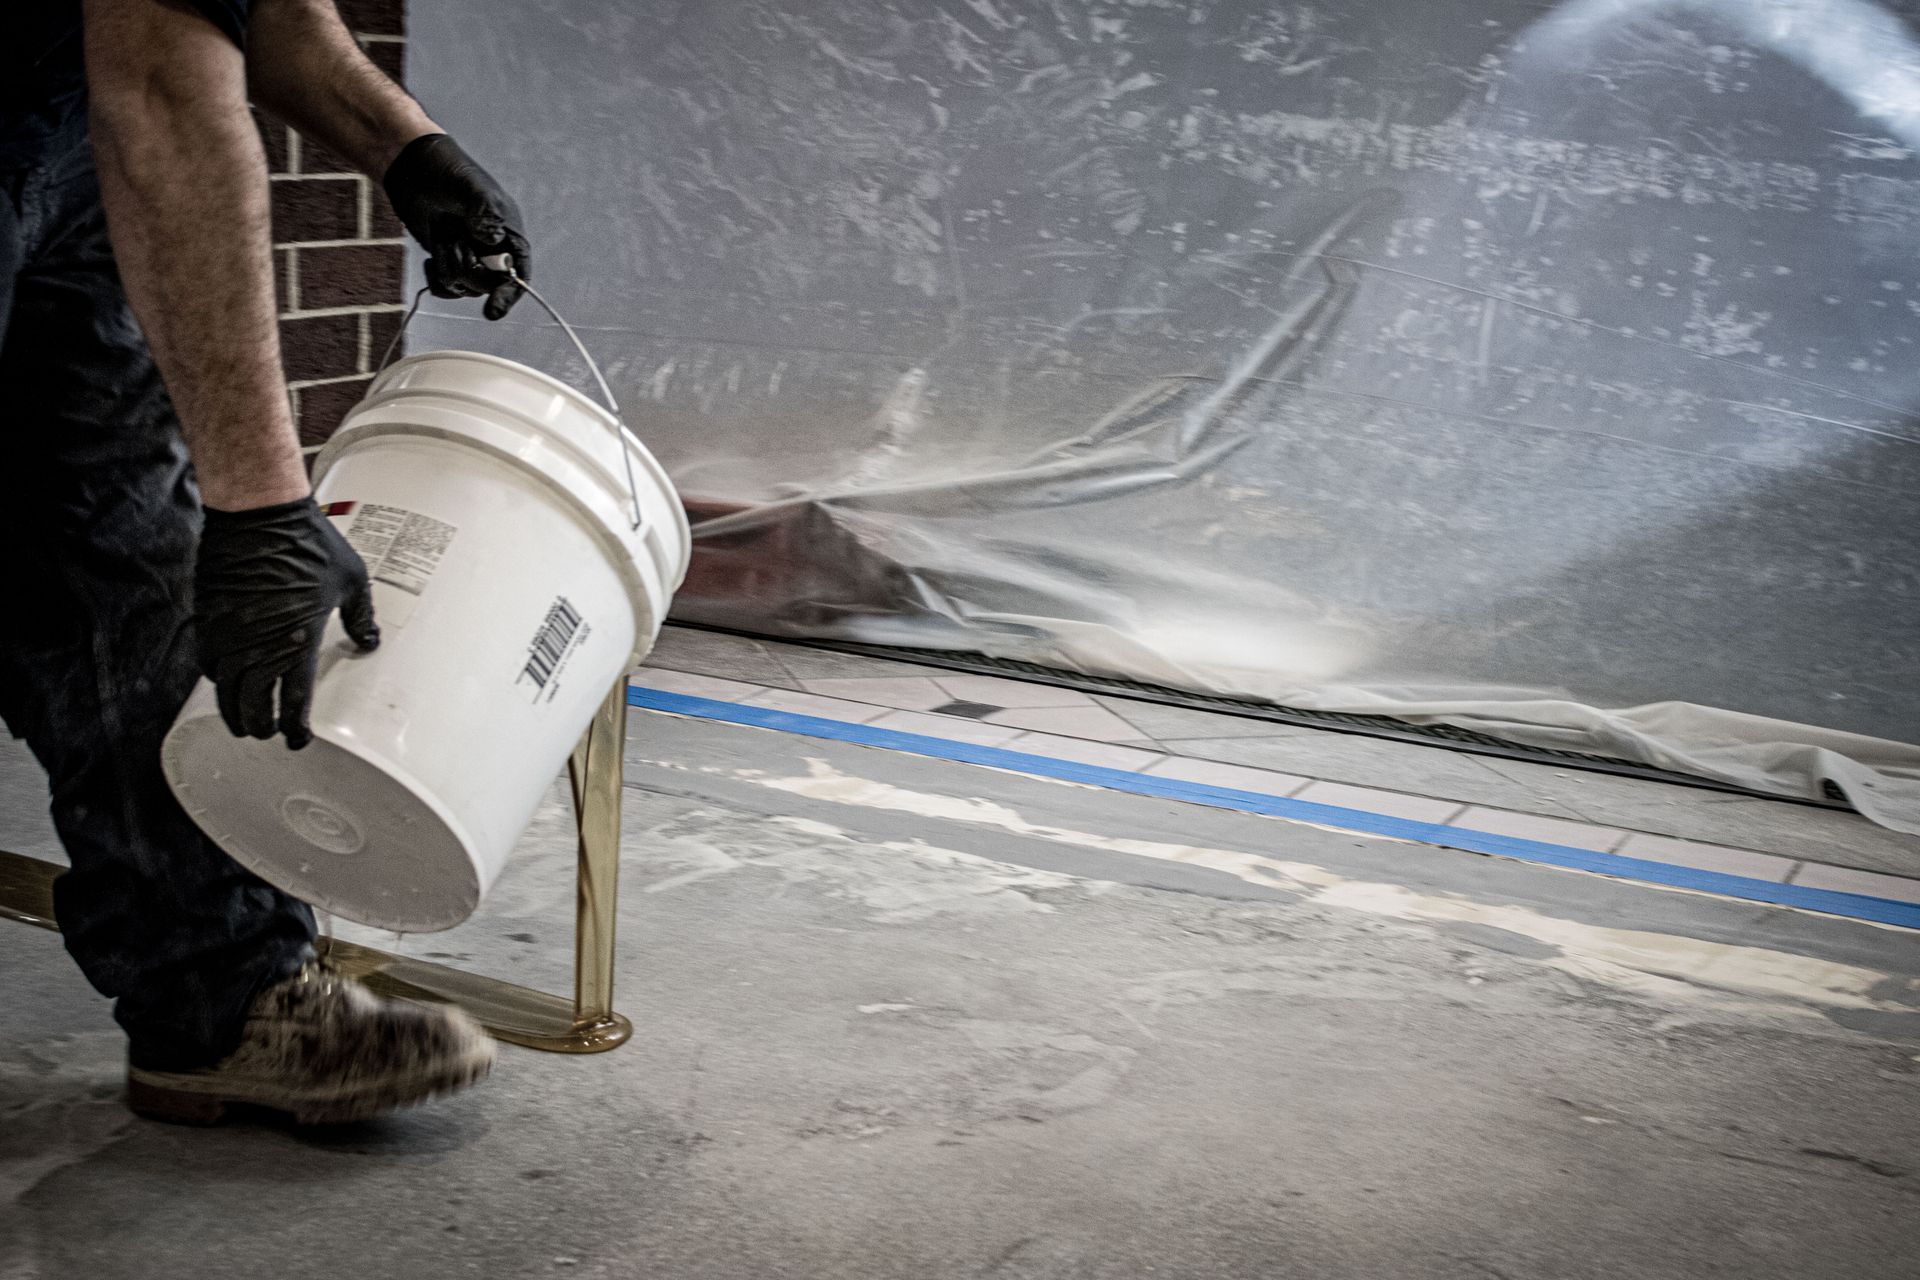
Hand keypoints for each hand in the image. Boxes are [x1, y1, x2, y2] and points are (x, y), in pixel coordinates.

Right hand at [194, 498, 379, 749]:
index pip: (294, 700)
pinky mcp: (209, 616)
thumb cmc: (308, 543)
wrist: (259, 514)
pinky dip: (216, 678)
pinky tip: (225, 682)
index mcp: (297, 640)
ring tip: (244, 722)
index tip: (298, 739)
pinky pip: (208, 660)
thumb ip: (360, 616)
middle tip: (268, 733)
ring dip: (234, 710)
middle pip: (253, 703)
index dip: (295, 727)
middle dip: (260, 725)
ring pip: (226, 688)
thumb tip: (369, 641)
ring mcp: (229, 632)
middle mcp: (258, 644)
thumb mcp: (351, 581)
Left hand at [383, 132, 529, 319]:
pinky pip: (447, 287)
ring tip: (442, 238)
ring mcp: (470, 256)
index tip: (493, 310)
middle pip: (489, 285)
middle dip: (469, 269)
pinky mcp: (448, 260)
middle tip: (455, 240)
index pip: (519, 272)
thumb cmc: (447, 171)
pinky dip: (436, 280)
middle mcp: (492, 250)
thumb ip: (485, 213)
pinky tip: (429, 260)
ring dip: (449, 267)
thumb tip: (492, 240)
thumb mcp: (470, 187)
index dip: (509, 294)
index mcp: (508, 234)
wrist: (413, 167)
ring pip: (465, 287)